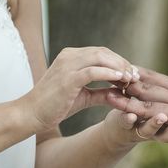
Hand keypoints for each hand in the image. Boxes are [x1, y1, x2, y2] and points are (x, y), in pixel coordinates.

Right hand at [18, 46, 138, 132]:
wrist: (32, 114)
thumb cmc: (55, 106)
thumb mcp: (83, 97)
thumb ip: (101, 92)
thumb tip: (121, 93)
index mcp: (71, 56)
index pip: (101, 53)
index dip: (119, 62)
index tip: (133, 74)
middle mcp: (69, 56)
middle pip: (103, 52)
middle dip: (122, 63)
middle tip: (136, 76)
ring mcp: (67, 65)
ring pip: (100, 58)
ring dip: (119, 68)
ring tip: (131, 79)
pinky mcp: (67, 78)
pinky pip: (93, 71)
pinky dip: (109, 74)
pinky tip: (121, 81)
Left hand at [106, 68, 167, 156]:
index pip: (162, 79)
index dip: (144, 74)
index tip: (126, 69)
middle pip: (151, 83)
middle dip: (129, 80)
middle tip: (109, 75)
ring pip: (148, 97)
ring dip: (128, 95)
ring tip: (109, 92)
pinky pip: (154, 114)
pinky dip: (137, 112)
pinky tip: (123, 113)